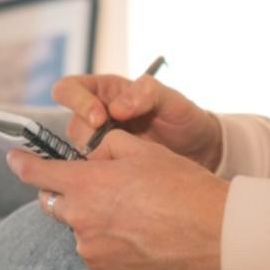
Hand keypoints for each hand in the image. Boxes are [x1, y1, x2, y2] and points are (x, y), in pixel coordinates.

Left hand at [8, 132, 228, 269]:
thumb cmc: (182, 187)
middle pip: (53, 203)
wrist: (214, 234)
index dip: (22, 164)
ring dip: (91, 219)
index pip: (38, 173)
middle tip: (93, 186)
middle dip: (64, 192)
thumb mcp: (144, 150)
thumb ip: (107, 148)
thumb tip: (92, 157)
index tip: (13, 159)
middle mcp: (80, 219)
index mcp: (85, 184)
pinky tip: (137, 235)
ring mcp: (91, 251)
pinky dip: (107, 242)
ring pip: (78, 229)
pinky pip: (95, 252)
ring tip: (131, 214)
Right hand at [53, 72, 222, 168]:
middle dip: (88, 138)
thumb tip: (116, 108)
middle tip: (111, 149)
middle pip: (72, 126)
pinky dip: (102, 177)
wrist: (200, 151)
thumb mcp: (171, 100)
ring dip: (95, 160)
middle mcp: (96, 116)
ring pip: (79, 152)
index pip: (69, 89)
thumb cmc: (183, 118)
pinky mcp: (108, 167)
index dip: (77, 102)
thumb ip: (146, 94)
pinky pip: (92, 173)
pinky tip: (122, 179)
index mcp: (105, 91)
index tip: (99, 119)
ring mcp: (100, 144)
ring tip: (122, 165)